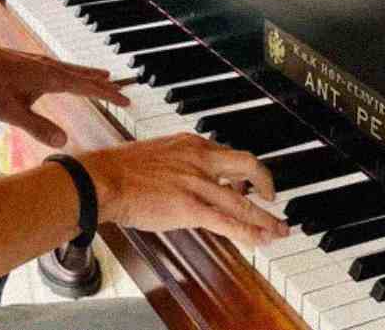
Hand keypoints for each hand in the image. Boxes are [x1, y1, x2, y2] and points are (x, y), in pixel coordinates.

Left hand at [0, 43, 129, 147]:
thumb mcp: (11, 113)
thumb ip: (37, 127)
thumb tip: (64, 142)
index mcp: (50, 78)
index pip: (86, 87)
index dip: (107, 94)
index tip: (127, 100)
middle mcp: (49, 66)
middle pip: (83, 76)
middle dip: (104, 86)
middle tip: (124, 92)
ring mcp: (39, 62)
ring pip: (72, 69)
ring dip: (89, 75)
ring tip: (104, 77)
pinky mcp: (29, 62)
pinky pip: (60, 66)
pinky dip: (73, 71)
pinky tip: (67, 74)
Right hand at [80, 133, 289, 248]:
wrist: (105, 178)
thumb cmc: (122, 168)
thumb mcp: (157, 153)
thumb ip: (177, 161)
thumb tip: (185, 175)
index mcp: (191, 143)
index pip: (228, 154)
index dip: (243, 171)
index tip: (248, 182)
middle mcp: (200, 159)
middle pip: (247, 166)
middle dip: (266, 183)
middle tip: (272, 199)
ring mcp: (197, 183)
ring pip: (243, 201)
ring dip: (265, 218)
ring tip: (278, 230)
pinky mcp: (190, 207)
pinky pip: (228, 222)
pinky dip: (247, 232)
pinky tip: (258, 240)